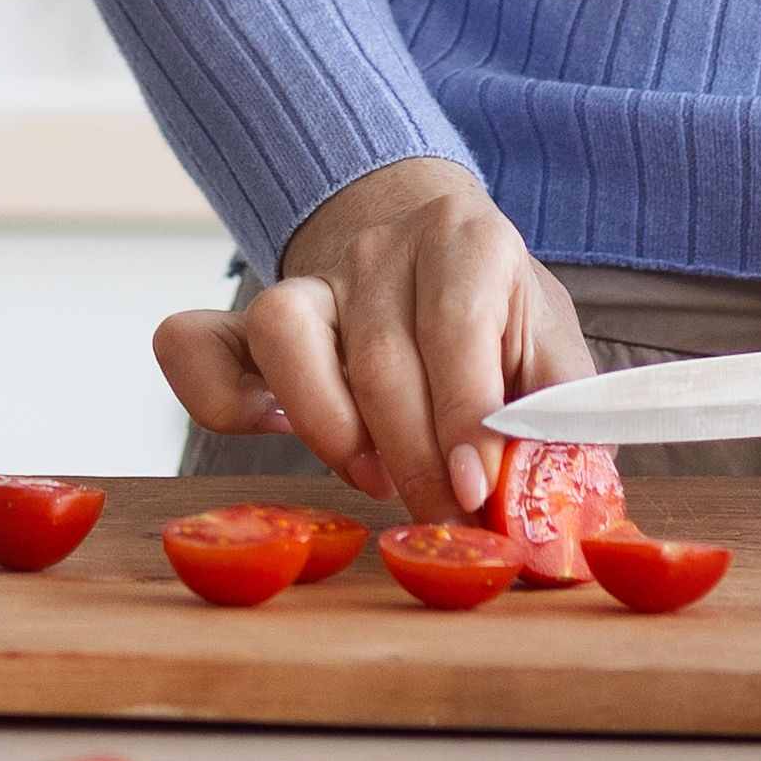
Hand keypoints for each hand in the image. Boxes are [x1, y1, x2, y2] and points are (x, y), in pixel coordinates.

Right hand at [145, 155, 586, 515]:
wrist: (430, 246)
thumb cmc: (495, 312)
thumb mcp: (549, 339)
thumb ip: (562, 407)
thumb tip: (562, 488)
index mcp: (467, 241)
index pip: (456, 329)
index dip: (465, 415)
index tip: (476, 486)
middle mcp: (381, 246)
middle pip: (377, 359)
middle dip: (412, 459)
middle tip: (444, 520)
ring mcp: (309, 277)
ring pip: (284, 336)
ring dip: (328, 427)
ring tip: (376, 478)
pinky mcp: (250, 316)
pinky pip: (198, 347)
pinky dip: (218, 398)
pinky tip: (273, 432)